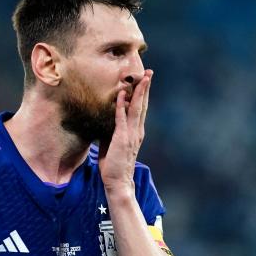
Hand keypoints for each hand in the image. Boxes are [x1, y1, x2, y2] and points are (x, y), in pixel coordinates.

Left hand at [99, 69, 151, 192]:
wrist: (118, 183)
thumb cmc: (114, 166)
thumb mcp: (112, 144)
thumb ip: (112, 131)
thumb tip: (105, 121)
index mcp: (136, 132)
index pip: (140, 109)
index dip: (143, 94)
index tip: (144, 80)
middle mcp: (137, 131)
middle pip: (142, 105)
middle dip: (145, 88)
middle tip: (149, 72)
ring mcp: (131, 135)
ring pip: (136, 108)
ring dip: (139, 92)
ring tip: (142, 77)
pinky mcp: (122, 139)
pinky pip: (122, 118)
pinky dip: (122, 105)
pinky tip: (122, 94)